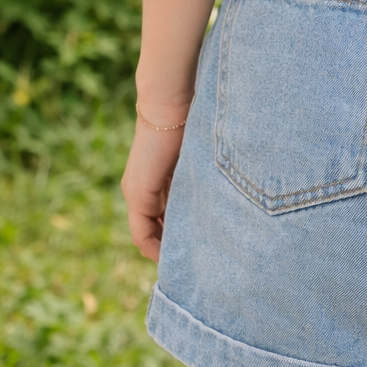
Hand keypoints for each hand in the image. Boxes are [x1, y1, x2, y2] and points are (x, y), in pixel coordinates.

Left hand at [121, 99, 190, 260]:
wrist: (169, 103)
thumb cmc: (191, 121)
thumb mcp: (197, 157)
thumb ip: (201, 177)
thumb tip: (230, 193)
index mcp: (156, 180)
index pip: (164, 216)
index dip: (178, 233)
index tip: (198, 247)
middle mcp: (141, 189)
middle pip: (156, 228)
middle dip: (174, 244)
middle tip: (195, 261)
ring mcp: (137, 193)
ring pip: (149, 232)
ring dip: (166, 247)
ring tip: (187, 262)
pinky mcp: (137, 194)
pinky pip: (142, 232)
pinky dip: (155, 246)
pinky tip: (171, 256)